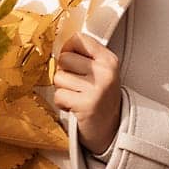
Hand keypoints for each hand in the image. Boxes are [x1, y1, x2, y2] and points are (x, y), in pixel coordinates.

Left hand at [55, 31, 122, 154]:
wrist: (110, 129)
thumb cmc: (100, 98)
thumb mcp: (100, 72)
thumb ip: (83, 57)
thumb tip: (57, 48)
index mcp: (108, 59)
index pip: (78, 39)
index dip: (68, 49)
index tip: (71, 62)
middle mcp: (105, 71)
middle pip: (64, 58)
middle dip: (64, 73)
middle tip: (76, 85)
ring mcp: (97, 88)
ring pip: (58, 78)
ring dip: (62, 89)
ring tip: (76, 96)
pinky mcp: (86, 105)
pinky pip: (59, 96)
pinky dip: (62, 103)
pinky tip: (74, 107)